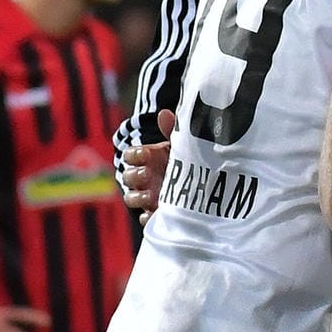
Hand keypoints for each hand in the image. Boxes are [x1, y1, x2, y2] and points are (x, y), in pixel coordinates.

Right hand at [120, 109, 176, 223]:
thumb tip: (164, 113)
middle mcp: (144, 177)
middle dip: (135, 176)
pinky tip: (156, 213)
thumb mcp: (182, 146)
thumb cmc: (187, 161)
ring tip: (152, 196)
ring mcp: (147, 196)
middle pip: (127, 177)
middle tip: (149, 174)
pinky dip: (148, 216)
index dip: (134, 154)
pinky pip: (144, 218)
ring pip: (131, 198)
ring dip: (138, 197)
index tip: (147, 153)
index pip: (130, 155)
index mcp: (148, 159)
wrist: (205, 184)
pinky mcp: (155, 212)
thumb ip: (173, 130)